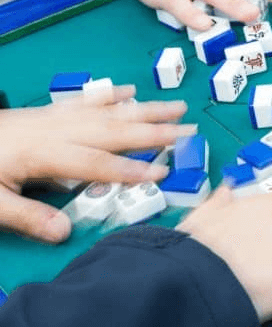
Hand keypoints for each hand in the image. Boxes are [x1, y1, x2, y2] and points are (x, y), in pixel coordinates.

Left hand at [0, 86, 191, 242]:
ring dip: (144, 109)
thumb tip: (65, 233)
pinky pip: (83, 101)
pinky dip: (110, 96)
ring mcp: (50, 118)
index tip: (163, 172)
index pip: (96, 165)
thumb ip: (26, 217)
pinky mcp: (43, 113)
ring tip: (176, 107)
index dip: (130, 170)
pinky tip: (129, 93)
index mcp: (42, 154)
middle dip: (154, 131)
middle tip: (190, 130)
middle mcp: (53, 130)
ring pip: (105, 112)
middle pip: (112, 130)